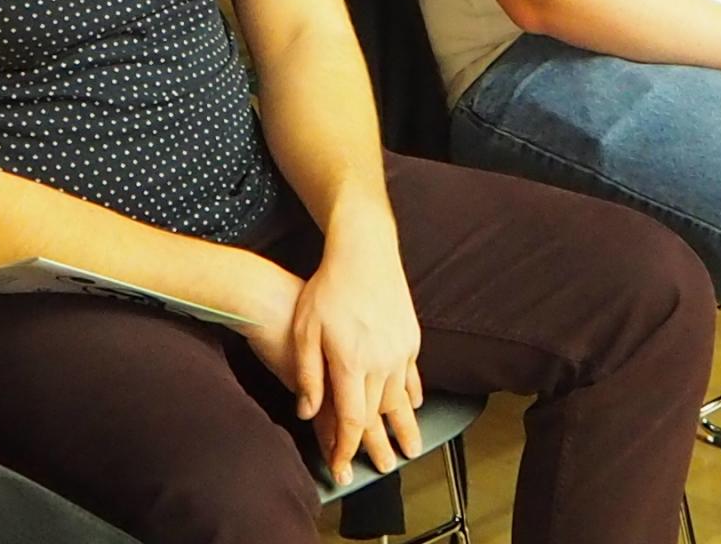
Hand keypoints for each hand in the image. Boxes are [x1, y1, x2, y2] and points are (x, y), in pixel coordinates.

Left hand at [278, 223, 426, 484]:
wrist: (364, 251)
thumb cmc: (328, 287)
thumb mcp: (305, 330)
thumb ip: (308, 375)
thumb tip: (307, 412)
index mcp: (352, 363)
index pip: (351, 419)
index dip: (347, 448)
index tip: (344, 466)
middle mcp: (380, 362)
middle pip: (380, 415)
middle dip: (379, 445)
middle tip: (384, 469)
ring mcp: (399, 349)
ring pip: (401, 399)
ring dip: (405, 426)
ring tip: (411, 448)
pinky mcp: (409, 336)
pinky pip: (412, 374)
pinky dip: (413, 393)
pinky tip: (415, 404)